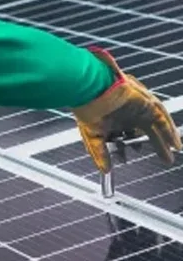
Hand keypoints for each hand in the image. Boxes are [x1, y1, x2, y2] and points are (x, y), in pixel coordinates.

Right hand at [72, 48, 180, 173]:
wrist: (91, 90)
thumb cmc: (87, 109)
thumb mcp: (93, 137)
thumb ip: (100, 154)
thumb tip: (104, 170)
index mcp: (114, 120)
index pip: (125, 136)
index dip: (127, 148)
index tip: (126, 159)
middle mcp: (128, 113)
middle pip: (146, 132)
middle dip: (156, 146)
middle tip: (166, 159)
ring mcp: (138, 108)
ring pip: (156, 125)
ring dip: (165, 139)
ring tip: (174, 151)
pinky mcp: (146, 104)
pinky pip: (162, 119)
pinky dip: (169, 132)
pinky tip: (175, 144)